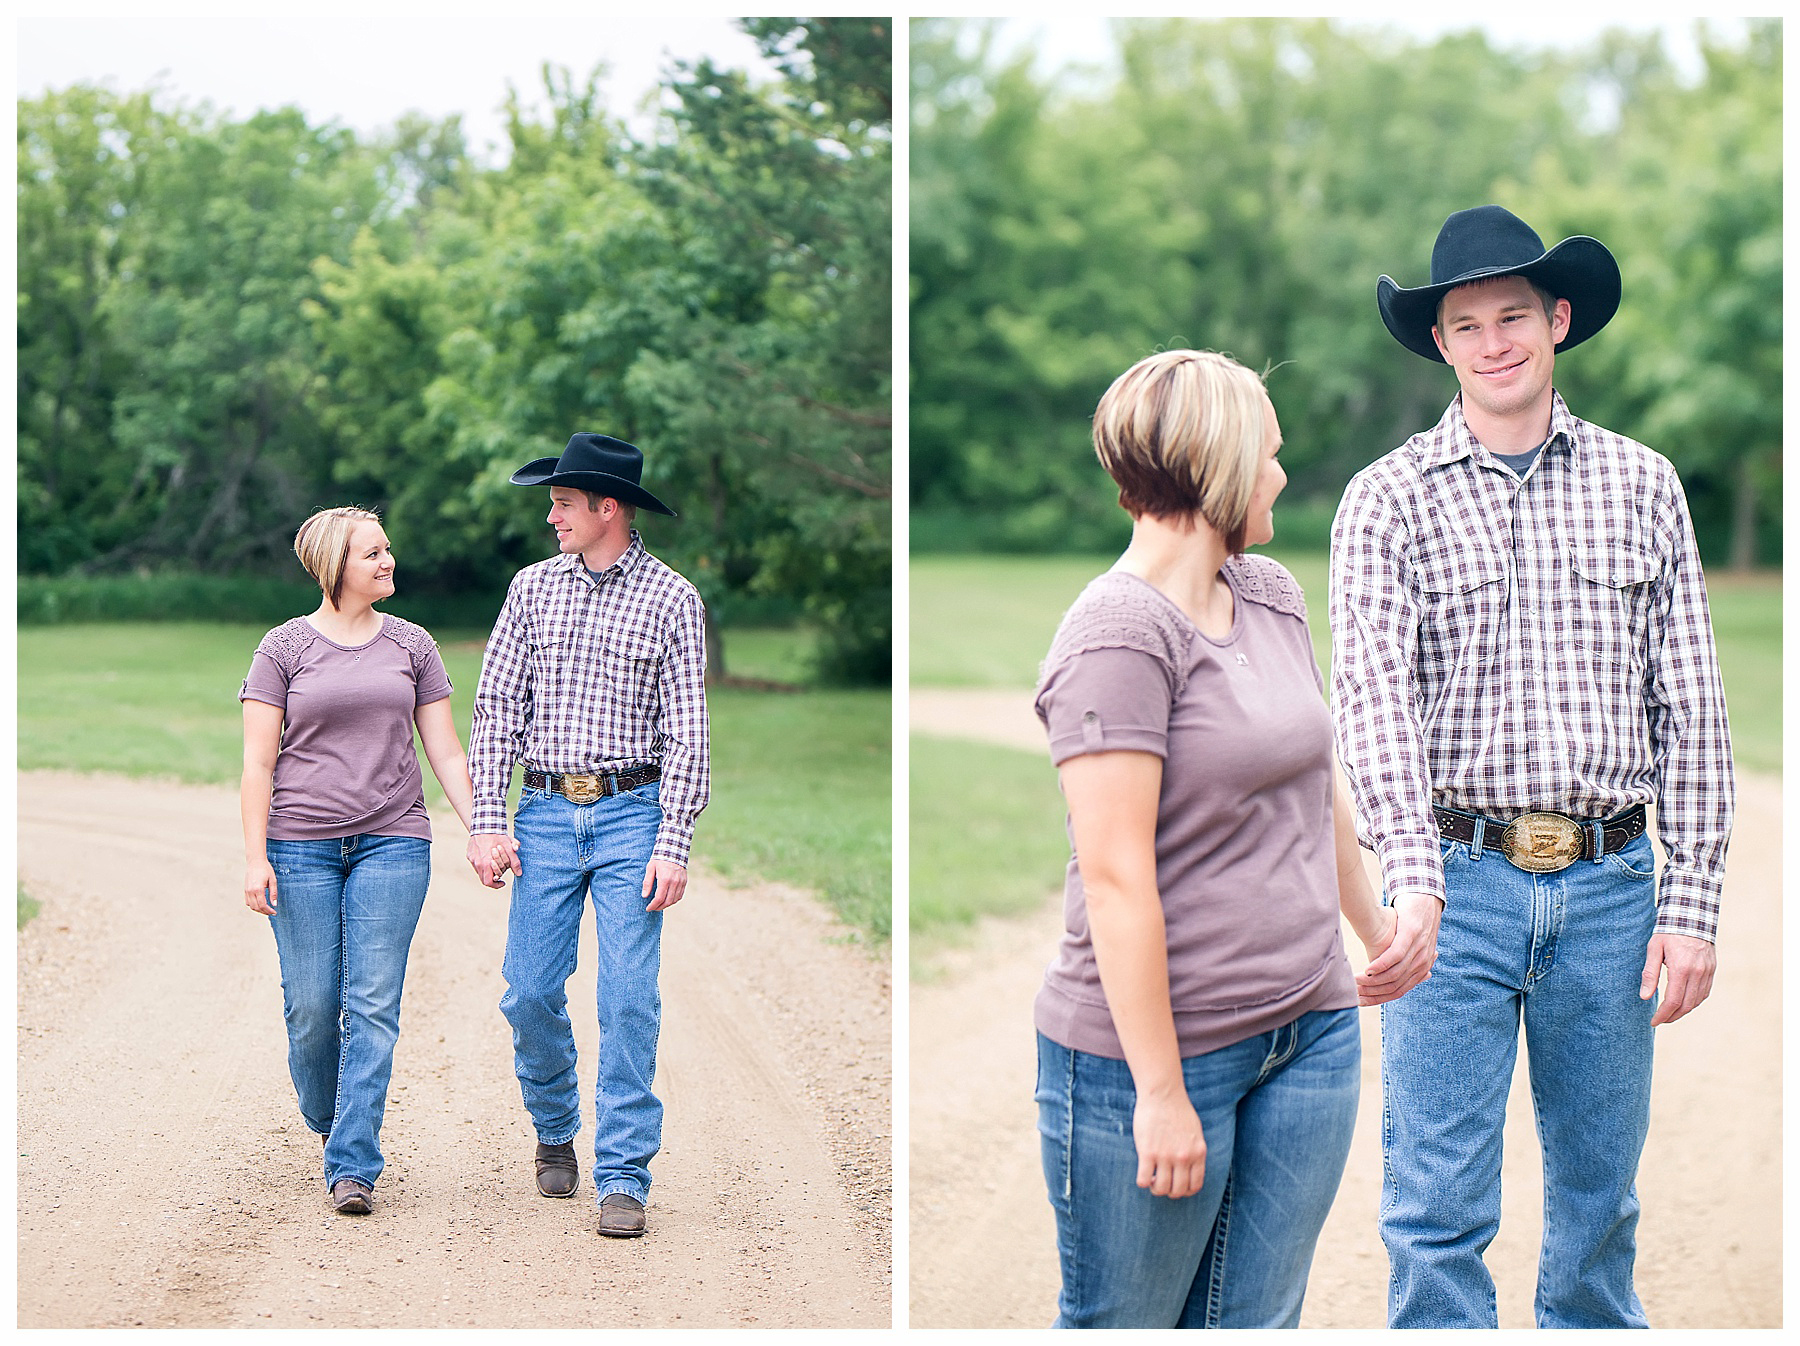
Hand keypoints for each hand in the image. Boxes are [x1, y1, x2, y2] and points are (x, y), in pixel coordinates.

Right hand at [244, 859, 277, 914]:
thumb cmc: (266, 869)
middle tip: (272, 912)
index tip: (274, 912)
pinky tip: (260, 904)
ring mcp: (246, 891)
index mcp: (258, 889)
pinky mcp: (245, 890)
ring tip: (266, 910)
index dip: (268, 911)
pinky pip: (247, 902)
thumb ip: (273, 893)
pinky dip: (253, 905)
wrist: (255, 862)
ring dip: (258, 910)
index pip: (262, 905)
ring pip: (251, 906)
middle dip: (264, 912)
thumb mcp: (273, 880)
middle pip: (256, 907)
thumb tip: (274, 904)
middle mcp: (250, 891)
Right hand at [467, 833, 520, 889]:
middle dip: (493, 879)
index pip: (489, 882)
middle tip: (500, 875)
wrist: (484, 824)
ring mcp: (472, 859)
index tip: (503, 882)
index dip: (496, 885)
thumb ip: (514, 861)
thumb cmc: (497, 836)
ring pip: (479, 872)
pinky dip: (482, 864)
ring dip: (487, 871)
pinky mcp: (469, 854)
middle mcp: (477, 863)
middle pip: (483, 879)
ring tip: (495, 865)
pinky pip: (475, 864)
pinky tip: (488, 857)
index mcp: (485, 864)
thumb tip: (519, 873)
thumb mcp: (509, 847)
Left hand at [642, 858, 687, 911]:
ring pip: (674, 900)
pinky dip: (674, 900)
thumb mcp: (650, 868)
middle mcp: (674, 882)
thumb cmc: (659, 859)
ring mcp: (681, 883)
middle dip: (659, 907)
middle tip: (653, 908)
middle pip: (667, 901)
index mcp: (665, 879)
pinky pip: (680, 896)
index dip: (653, 905)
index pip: (659, 898)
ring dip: (666, 905)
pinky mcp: (684, 882)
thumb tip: (644, 896)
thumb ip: (647, 882)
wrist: (673, 850)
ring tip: (659, 905)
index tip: (648, 908)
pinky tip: (667, 900)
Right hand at [1132, 1087, 1205, 1198]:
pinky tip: (1142, 1174)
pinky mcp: (1147, 1152)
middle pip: (1178, 1191)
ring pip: (1161, 1189)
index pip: (1195, 1186)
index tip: (1176, 1185)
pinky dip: (1142, 1182)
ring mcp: (1166, 1156)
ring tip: (1151, 1180)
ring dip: (1155, 1189)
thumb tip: (1191, 1167)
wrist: (1163, 1093)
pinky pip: (1143, 1180)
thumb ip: (1195, 1151)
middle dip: (1170, 1192)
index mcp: (1198, 1153)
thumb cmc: (1178, 1109)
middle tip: (1162, 1183)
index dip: (1185, 1191)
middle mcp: (1184, 1158)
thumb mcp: (1196, 1132)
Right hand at [1356, 890, 1439, 1005]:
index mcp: (1421, 967)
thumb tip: (1386, 975)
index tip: (1359, 1001)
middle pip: (1395, 988)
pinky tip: (1368, 970)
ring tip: (1355, 981)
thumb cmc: (1412, 921)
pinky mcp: (1411, 934)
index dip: (1377, 999)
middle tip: (1353, 994)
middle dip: (1372, 994)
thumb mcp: (1413, 945)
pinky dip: (1381, 965)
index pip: (1398, 992)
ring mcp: (1418, 949)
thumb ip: (1403, 962)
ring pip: (1394, 975)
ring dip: (1373, 982)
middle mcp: (1422, 962)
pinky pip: (1395, 956)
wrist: (1425, 897)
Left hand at [1641, 932, 1715, 1025]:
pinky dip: (1694, 1001)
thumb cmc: (1668, 932)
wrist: (1692, 916)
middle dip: (1672, 1016)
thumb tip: (1645, 996)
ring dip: (1683, 1011)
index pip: (1673, 1001)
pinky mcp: (1712, 970)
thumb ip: (1650, 973)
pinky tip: (1683, 1003)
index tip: (1653, 1021)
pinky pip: (1704, 992)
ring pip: (1697, 1001)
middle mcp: (1698, 973)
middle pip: (1686, 1005)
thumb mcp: (1653, 949)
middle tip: (1660, 1020)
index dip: (1663, 1015)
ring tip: (1670, 1014)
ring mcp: (1708, 972)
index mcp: (1681, 969)